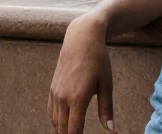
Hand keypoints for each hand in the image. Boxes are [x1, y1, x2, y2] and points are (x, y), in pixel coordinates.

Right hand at [48, 14, 115, 132]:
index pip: (74, 131)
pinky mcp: (52, 88)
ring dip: (64, 130)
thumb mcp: (106, 84)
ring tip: (75, 132)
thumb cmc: (98, 59)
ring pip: (56, 122)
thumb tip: (110, 129)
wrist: (81, 38)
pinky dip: (57, 121)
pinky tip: (66, 124)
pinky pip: (51, 112)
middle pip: (63, 129)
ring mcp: (55, 93)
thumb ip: (106, 108)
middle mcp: (63, 97)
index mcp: (78, 98)